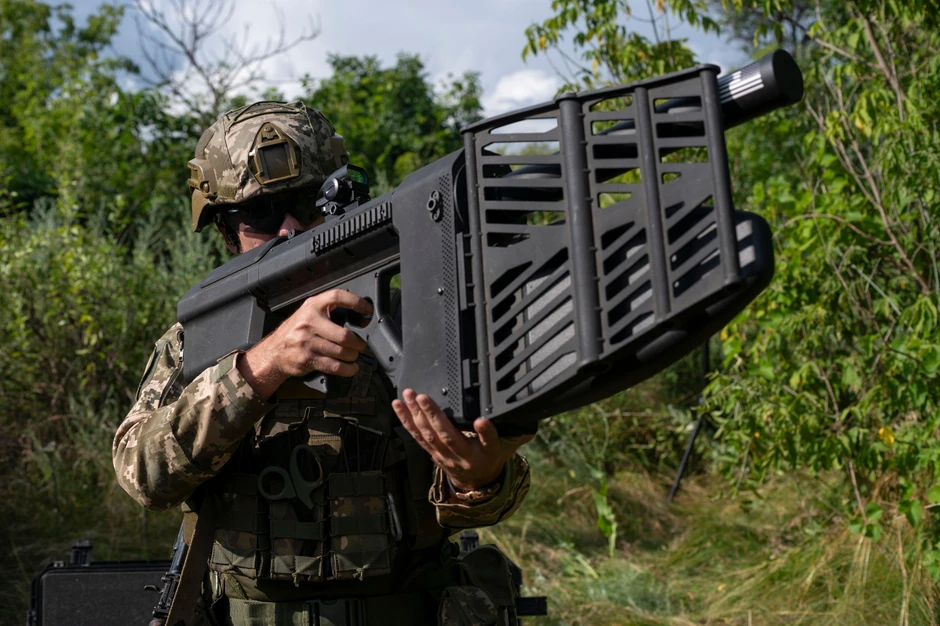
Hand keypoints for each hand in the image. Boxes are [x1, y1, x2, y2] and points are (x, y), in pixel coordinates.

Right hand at [238, 290, 372, 398]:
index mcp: (312, 306)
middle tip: (360, 345)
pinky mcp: (307, 358)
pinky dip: (347, 369)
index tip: (367, 310)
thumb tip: (357, 313)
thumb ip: (328, 310)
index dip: (356, 302)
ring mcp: (307, 342)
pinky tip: (351, 368)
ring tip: (353, 355)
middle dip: (358, 343)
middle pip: (344, 335)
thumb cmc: (296, 331)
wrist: (274, 350)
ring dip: (353, 356)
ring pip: (341, 352)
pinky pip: (334, 366)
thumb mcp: (308, 312)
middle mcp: (309, 322)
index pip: (337, 297)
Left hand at [392, 389, 533, 491]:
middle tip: (423, 397)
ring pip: (428, 436)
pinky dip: (406, 421)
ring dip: (415, 415)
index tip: (483, 422)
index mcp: (487, 455)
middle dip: (434, 416)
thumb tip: (526, 414)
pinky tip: (398, 406)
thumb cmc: (492, 459)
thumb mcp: (506, 448)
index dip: (486, 434)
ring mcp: (445, 457)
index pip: (490, 444)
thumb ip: (510, 431)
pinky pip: (417, 437)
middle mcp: (464, 457)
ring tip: (408, 396)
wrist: (477, 485)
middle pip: (448, 437)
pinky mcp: (432, 453)